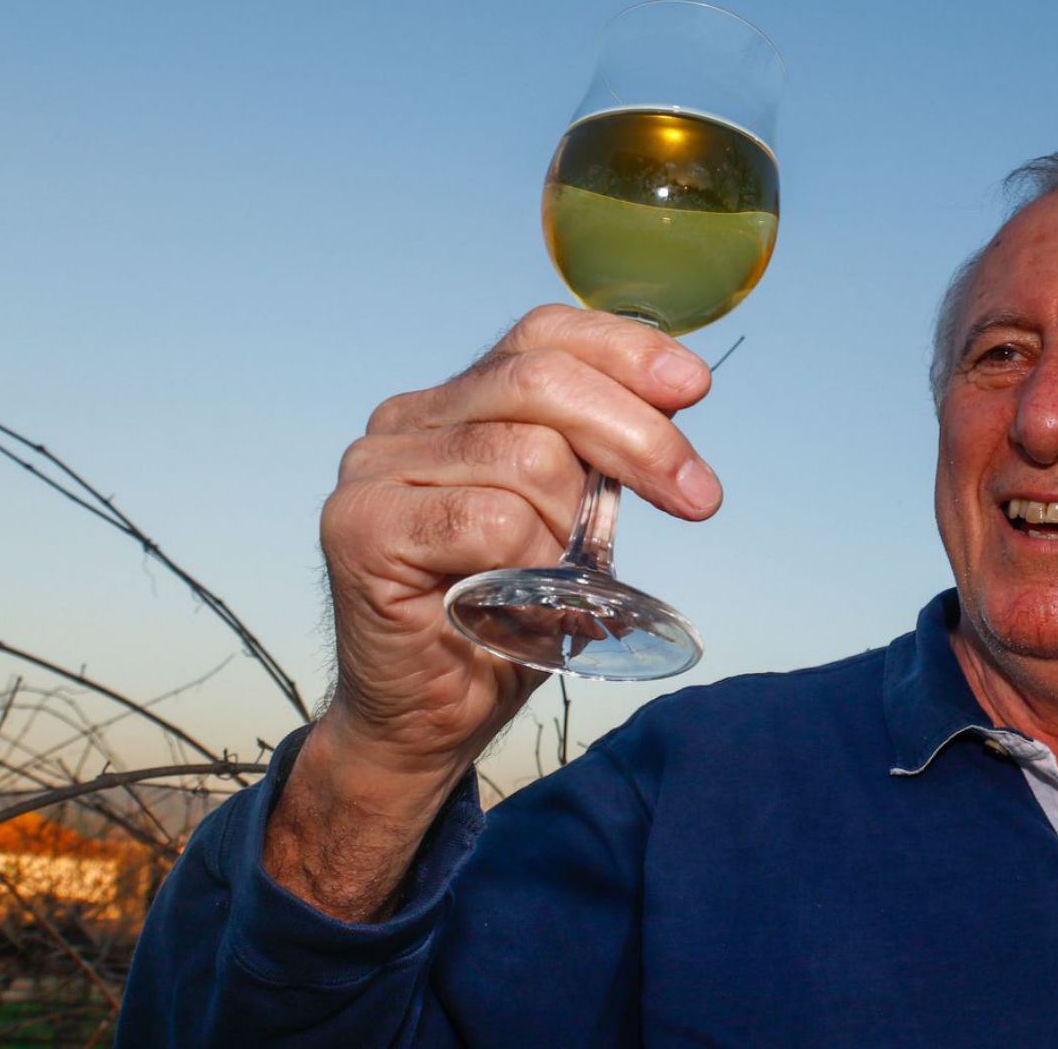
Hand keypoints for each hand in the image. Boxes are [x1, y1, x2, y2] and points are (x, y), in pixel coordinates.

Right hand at [267, 305, 718, 918]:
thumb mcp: (574, 524)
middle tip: (697, 498)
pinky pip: (489, 521)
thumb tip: (678, 396)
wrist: (429, 721)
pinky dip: (532, 568)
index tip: (694, 389)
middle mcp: (407, 419)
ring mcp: (374, 468)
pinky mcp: (361, 526)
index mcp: (457, 402)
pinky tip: (523, 605)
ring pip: (525, 457)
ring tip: (555, 586)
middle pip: (542, 381)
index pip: (542, 335)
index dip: (625, 350)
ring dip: (570, 532)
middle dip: (639, 436)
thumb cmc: (504, 621)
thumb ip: (602, 461)